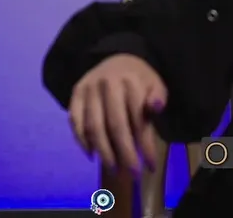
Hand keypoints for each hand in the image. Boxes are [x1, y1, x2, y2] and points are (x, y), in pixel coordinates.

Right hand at [69, 54, 167, 173]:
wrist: (115, 58)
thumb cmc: (138, 79)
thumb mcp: (155, 84)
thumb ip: (157, 97)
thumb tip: (156, 106)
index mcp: (130, 81)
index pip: (138, 118)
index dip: (144, 145)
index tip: (150, 166)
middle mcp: (107, 83)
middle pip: (115, 125)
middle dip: (124, 153)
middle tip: (131, 174)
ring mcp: (88, 88)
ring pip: (93, 126)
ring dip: (103, 151)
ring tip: (114, 168)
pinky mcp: (75, 93)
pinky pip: (75, 121)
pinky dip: (82, 141)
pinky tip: (92, 155)